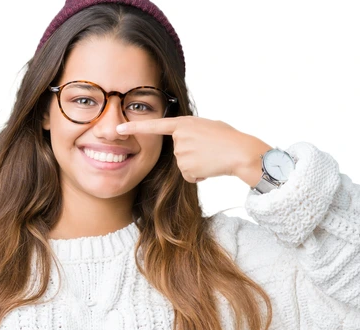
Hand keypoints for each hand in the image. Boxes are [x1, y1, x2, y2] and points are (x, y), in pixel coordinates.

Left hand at [117, 116, 269, 185]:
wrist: (241, 152)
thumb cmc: (229, 139)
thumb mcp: (208, 126)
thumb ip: (191, 130)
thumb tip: (185, 137)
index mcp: (184, 123)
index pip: (155, 126)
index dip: (135, 127)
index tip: (118, 128)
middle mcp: (179, 137)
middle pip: (177, 151)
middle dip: (192, 154)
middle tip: (210, 149)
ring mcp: (181, 152)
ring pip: (183, 164)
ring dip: (197, 165)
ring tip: (212, 157)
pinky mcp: (186, 167)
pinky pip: (189, 175)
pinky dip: (199, 174)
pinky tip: (211, 167)